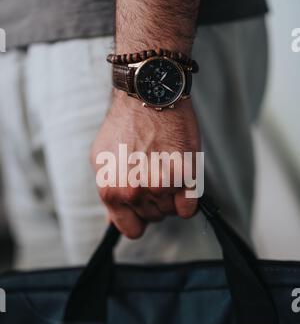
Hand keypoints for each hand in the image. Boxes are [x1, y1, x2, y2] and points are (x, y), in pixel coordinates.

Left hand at [91, 90, 200, 237]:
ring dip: (173, 196)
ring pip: (172, 211)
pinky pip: (190, 207)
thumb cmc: (126, 124)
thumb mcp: (103, 159)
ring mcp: (159, 185)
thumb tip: (113, 220)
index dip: (138, 218)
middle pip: (154, 218)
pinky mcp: (183, 175)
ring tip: (166, 167)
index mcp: (111, 191)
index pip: (131, 229)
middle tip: (154, 172)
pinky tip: (182, 176)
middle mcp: (133, 192)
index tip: (143, 205)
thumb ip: (109, 191)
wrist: (148, 94)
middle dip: (155, 201)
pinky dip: (189, 197)